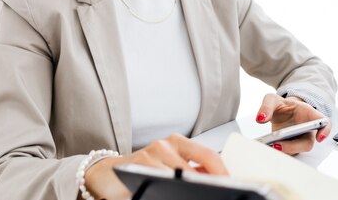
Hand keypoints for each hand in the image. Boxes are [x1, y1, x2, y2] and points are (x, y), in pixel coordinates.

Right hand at [83, 134, 227, 199]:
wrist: (106, 174)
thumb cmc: (143, 172)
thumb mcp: (170, 169)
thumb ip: (191, 172)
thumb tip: (218, 181)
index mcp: (179, 143)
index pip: (208, 154)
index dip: (222, 171)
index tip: (231, 184)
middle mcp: (166, 144)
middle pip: (196, 165)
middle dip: (208, 183)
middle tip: (218, 192)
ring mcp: (152, 153)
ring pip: (179, 175)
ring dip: (188, 188)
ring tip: (195, 193)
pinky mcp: (138, 165)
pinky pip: (159, 180)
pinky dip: (166, 190)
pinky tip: (167, 193)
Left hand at [255, 93, 331, 154]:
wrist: (279, 112)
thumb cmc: (282, 105)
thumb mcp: (272, 99)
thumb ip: (266, 106)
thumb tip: (261, 118)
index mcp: (309, 114)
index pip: (324, 122)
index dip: (325, 131)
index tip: (319, 138)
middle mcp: (307, 130)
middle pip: (307, 143)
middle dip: (293, 146)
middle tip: (277, 145)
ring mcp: (299, 140)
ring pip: (296, 151)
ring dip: (284, 151)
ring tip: (269, 147)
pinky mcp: (290, 148)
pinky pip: (287, 154)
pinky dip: (278, 153)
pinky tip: (267, 149)